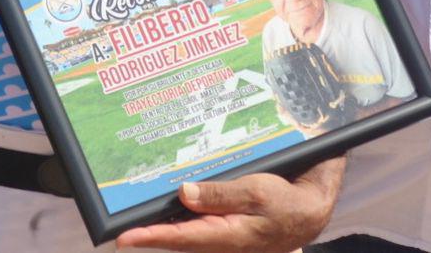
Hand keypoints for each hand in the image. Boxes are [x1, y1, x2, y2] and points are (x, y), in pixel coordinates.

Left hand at [114, 156, 343, 252]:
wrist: (312, 209)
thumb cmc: (288, 202)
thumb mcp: (258, 192)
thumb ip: (221, 195)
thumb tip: (184, 194)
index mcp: (227, 235)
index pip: (181, 238)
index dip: (150, 237)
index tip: (122, 238)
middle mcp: (220, 240)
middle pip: (177, 238)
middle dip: (149, 230)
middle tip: (118, 222)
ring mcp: (223, 236)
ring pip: (186, 231)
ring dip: (165, 221)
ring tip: (138, 211)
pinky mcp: (227, 227)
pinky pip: (199, 223)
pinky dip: (184, 213)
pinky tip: (174, 199)